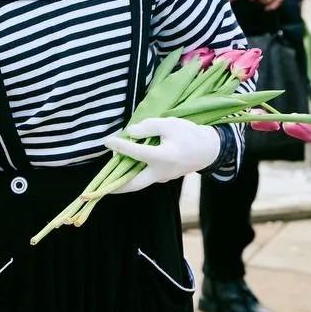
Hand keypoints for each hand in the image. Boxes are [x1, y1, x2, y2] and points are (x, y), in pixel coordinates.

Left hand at [102, 118, 220, 193]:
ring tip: (108, 175)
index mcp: (163, 157)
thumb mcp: (170, 124)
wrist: (209, 150)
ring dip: (124, 180)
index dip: (119, 146)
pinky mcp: (164, 177)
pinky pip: (145, 177)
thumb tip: (130, 133)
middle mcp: (160, 172)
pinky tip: (125, 166)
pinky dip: (133, 174)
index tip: (106, 140)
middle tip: (100, 188)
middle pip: (134, 184)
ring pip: (139, 182)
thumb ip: (149, 126)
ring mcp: (162, 177)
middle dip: (116, 187)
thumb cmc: (190, 134)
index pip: (135, 153)